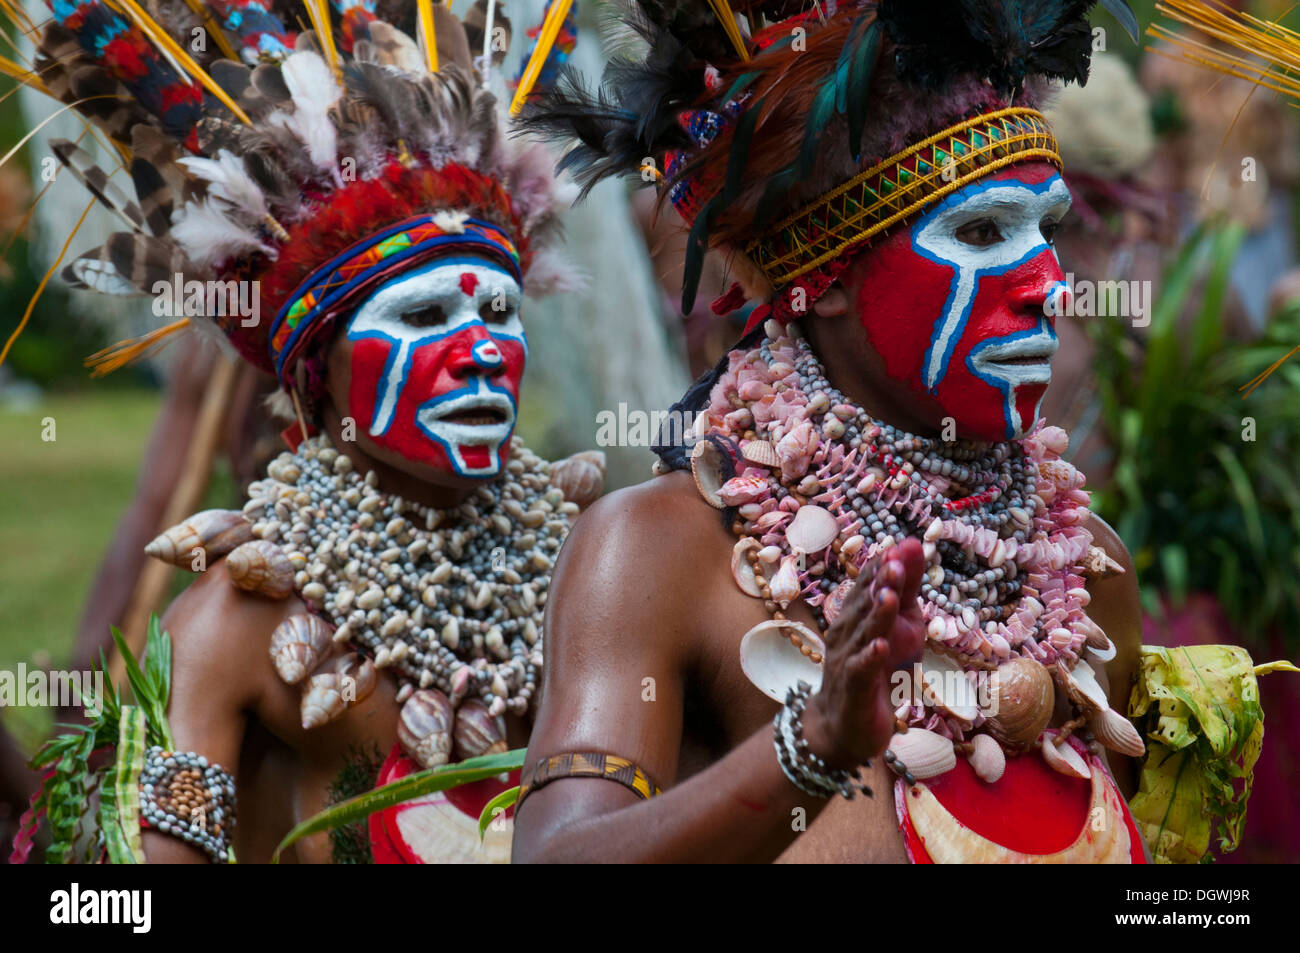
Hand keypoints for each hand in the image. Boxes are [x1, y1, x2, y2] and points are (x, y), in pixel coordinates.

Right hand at [802, 537, 925, 768]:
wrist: (843, 727)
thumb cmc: (873, 670)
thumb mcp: (897, 627)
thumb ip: (904, 589)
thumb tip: (911, 545)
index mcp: (857, 618)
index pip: (868, 587)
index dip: (882, 568)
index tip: (898, 546)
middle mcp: (847, 635)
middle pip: (864, 606)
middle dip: (879, 583)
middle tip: (893, 561)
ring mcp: (847, 661)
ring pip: (862, 635)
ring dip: (875, 615)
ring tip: (888, 595)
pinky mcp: (854, 690)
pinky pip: (860, 671)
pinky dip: (869, 658)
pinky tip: (879, 646)